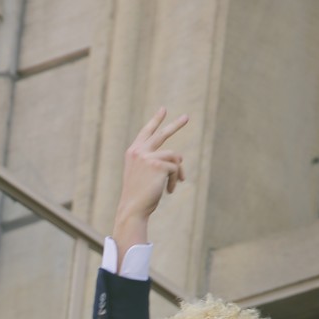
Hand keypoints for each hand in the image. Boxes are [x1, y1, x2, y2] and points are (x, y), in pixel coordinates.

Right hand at [113, 107, 188, 254]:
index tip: (163, 109)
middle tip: (186, 117)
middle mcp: (139, 152)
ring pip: (174, 156)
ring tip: (174, 184)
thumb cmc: (138, 196)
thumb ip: (156, 162)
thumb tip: (179, 158)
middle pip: (162, 134)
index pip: (146, 132)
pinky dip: (175, 180)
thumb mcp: (143, 175)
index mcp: (133, 153)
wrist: (132, 208)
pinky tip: (169, 190)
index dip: (155, 120)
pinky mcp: (158, 164)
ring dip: (177, 172)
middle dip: (175, 125)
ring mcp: (148, 156)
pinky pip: (176, 167)